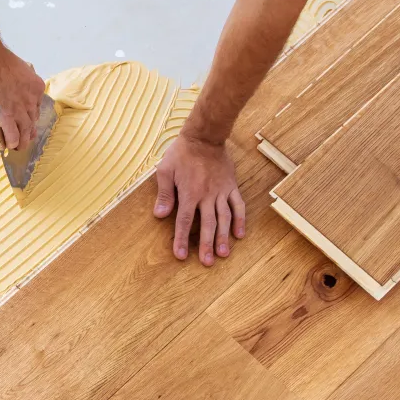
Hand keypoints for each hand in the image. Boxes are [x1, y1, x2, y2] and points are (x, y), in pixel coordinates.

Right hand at [0, 46, 46, 150]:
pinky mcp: (7, 116)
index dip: (31, 116)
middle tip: (27, 138)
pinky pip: (13, 135)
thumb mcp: (18, 69)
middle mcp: (32, 100)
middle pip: (33, 120)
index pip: (36, 107)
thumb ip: (18, 82)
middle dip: (29, 131)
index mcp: (36, 87)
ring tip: (18, 147)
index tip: (28, 121)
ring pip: (25, 131)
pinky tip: (9, 146)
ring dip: (22, 141)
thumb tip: (11, 88)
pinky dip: (12, 142)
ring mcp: (20, 110)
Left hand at [153, 133, 247, 264]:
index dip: (181, 239)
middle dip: (206, 245)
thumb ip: (164, 194)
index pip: (184, 221)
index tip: (180, 255)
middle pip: (207, 224)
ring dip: (223, 237)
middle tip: (207, 262)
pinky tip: (239, 235)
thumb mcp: (165, 170)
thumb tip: (159, 215)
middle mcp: (207, 195)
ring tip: (223, 254)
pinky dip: (240, 220)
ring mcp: (221, 192)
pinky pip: (238, 206)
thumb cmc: (181, 153)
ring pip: (224, 218)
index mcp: (189, 193)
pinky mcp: (231, 187)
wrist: (204, 136)